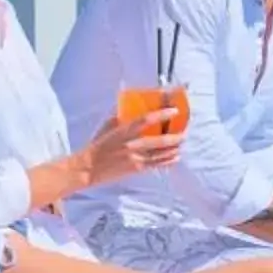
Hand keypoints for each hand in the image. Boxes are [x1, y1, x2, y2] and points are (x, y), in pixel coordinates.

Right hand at [31, 110, 181, 205]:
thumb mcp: (107, 126)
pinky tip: (176, 157)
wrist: (87, 168)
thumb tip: (128, 103)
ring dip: (174, 149)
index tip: (174, 110)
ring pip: (160, 154)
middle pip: (159, 140)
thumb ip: (119, 116)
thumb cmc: (97, 145)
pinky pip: (155, 165)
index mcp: (124, 130)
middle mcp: (131, 144)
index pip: (146, 119)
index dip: (162, 114)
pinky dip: (167, 161)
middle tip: (185, 131)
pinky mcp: (135, 169)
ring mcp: (134, 158)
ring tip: (183, 143)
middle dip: (175, 136)